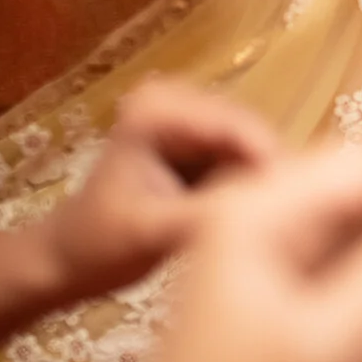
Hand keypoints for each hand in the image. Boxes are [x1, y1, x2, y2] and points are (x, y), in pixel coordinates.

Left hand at [41, 77, 280, 301]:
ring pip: (256, 147)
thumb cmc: (96, 244)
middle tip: (291, 221)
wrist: (68, 260)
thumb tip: (270, 205)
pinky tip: (262, 215)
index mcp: (156, 110)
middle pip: (252, 132)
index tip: (294, 206)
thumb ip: (207, 213)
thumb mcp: (150, 232)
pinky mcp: (203, 146)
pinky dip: (256, 186)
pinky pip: (248, 161)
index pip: (235, 126)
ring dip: (268, 181)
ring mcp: (192, 122)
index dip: (268, 164)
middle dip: (272, 172)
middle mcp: (178, 101)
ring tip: (280, 222)